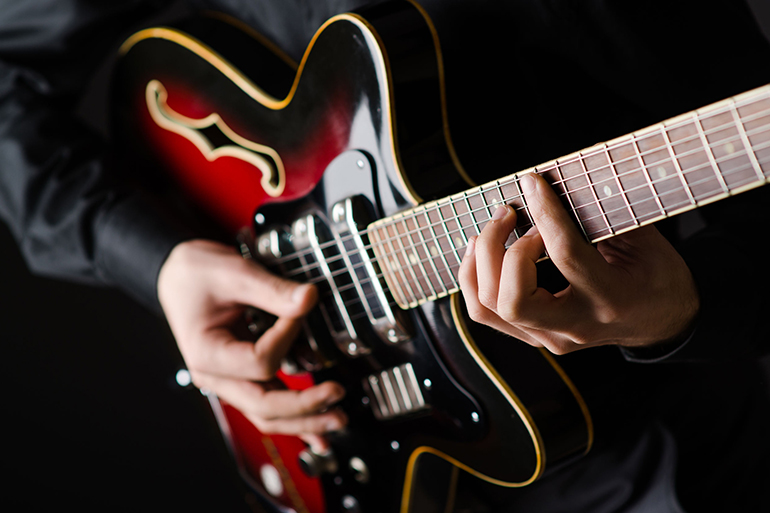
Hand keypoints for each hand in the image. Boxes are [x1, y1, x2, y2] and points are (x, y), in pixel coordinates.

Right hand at [157, 239, 345, 449]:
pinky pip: (268, 404)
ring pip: (268, 414)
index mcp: (207, 354)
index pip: (260, 361)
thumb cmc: (198, 274)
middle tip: (338, 393)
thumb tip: (309, 298)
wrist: (181, 275)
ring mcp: (229, 381)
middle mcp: (216, 376)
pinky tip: (319, 428)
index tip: (301, 308)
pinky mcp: (243, 377)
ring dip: (304, 420)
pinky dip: (295, 416)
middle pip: (265, 406)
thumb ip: (272, 289)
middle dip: (305, 405)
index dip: (288, 336)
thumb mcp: (234, 274)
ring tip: (337, 419)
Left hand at [458, 173, 699, 354]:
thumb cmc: (656, 279)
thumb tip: (567, 177)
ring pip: (490, 308)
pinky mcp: (534, 336)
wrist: (661, 324)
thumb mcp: (646, 242)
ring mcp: (551, 337)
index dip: (545, 213)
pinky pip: (486, 312)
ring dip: (481, 262)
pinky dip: (474, 278)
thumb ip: (606, 213)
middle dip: (500, 250)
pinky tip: (481, 250)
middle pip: (513, 300)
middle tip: (511, 214)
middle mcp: (576, 326)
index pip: (565, 256)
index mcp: (611, 299)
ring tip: (493, 227)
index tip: (532, 183)